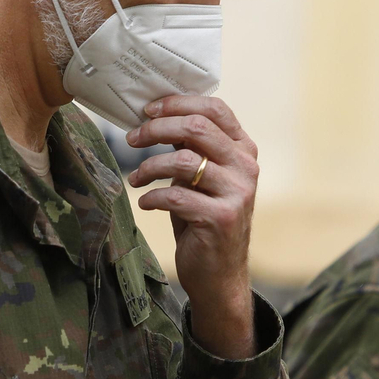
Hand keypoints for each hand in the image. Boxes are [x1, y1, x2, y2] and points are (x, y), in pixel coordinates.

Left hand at [125, 96, 257, 358]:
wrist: (219, 275)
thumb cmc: (204, 219)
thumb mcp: (202, 177)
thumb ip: (192, 148)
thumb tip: (156, 116)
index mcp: (244, 149)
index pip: (215, 108)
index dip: (178, 103)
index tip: (147, 110)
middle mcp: (246, 167)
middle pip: (196, 128)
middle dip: (156, 129)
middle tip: (131, 138)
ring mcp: (237, 193)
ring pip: (182, 161)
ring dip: (148, 166)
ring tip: (135, 178)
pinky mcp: (221, 218)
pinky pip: (175, 196)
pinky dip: (152, 197)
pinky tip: (144, 202)